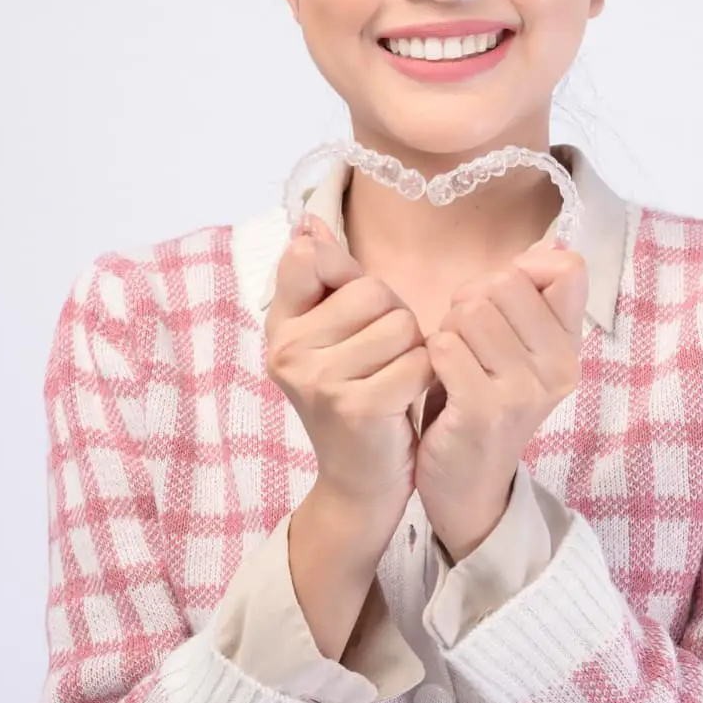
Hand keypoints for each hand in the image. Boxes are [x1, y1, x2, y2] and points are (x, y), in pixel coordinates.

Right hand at [264, 215, 430, 524]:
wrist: (362, 479)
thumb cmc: (356, 394)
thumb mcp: (332, 334)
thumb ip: (325, 278)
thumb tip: (309, 224)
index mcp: (279, 326)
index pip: (307, 258)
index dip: (346, 277)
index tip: (350, 312)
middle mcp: (288, 350)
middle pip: (372, 290)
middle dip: (394, 317)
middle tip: (382, 358)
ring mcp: (318, 380)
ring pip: (400, 325)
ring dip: (413, 349)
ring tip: (394, 377)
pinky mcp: (356, 405)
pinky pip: (417, 360)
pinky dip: (423, 377)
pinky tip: (405, 398)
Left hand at [416, 243, 587, 560]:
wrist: (468, 485)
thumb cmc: (485, 401)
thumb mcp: (520, 350)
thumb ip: (532, 299)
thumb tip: (549, 246)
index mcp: (572, 346)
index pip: (565, 269)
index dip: (521, 272)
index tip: (503, 305)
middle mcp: (560, 366)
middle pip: (505, 283)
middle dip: (471, 302)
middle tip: (465, 341)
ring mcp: (525, 390)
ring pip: (471, 312)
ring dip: (448, 331)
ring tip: (453, 363)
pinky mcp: (485, 410)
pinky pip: (446, 347)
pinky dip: (432, 356)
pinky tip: (439, 380)